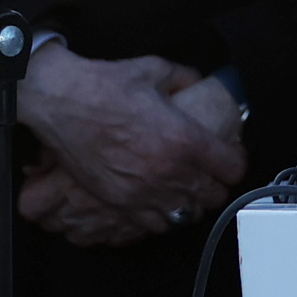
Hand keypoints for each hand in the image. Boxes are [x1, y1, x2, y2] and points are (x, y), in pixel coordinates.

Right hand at [13, 45, 243, 245]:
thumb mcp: (157, 70)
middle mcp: (168, 171)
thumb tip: (200, 83)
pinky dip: (163, 216)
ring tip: (187, 190)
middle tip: (211, 174)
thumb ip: (186, 78)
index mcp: (183, 139)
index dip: (235, 163)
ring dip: (191, 203)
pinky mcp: (120, 203)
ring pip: (186, 215)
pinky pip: (155, 225)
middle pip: (213, 197)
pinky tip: (161, 201)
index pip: (231, 169)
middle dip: (217, 185)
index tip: (231, 157)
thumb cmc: (106, 86)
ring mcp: (143, 192)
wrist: (61, 103)